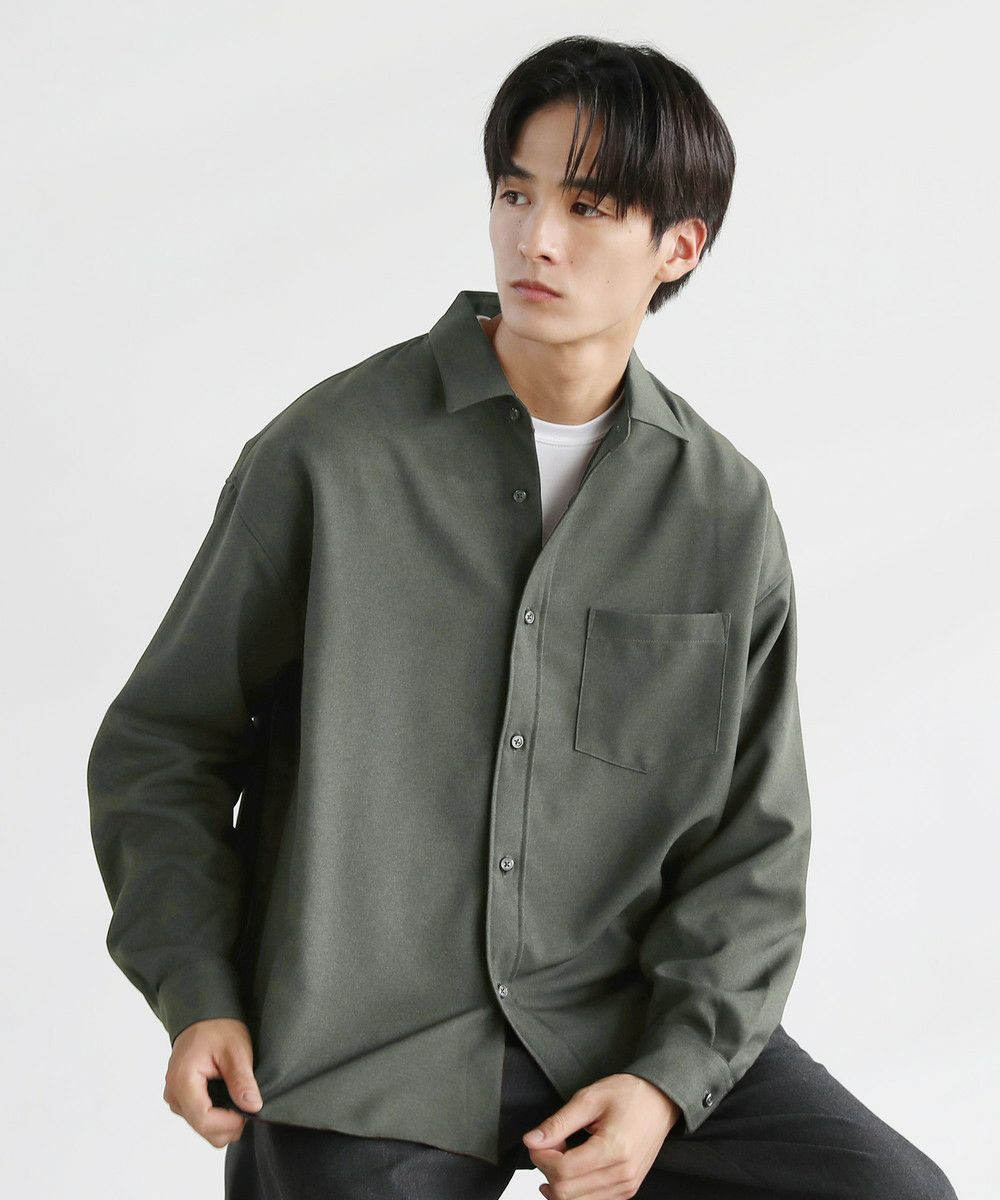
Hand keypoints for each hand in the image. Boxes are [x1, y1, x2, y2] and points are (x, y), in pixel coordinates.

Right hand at [162, 1017, 262, 1147]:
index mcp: (182, 1081)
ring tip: (236, 1092)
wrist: (203, 1017)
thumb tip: (253, 1107)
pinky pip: (201, 1119)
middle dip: (229, 1122)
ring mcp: (175, 1099)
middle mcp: (173, 1095)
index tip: (250, 1110)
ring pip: (204, 1128)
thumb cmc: (218, 1028)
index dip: (230, 1123)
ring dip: (224, 1118)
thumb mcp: (236, 1049)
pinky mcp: (182, 1100)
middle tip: (247, 1099)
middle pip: (204, 1129)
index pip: (204, 1120)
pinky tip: (227, 1094)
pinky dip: (218, 1114)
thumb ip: (242, 1079)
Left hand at [522, 1072, 679, 1198]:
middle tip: (546, 1146)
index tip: (537, 1142)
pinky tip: (571, 1168)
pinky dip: (574, 1190)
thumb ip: (558, 1123)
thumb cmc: (629, 1094)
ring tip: (560, 1155)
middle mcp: (623, 1174)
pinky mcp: (627, 1190)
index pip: (563, 1171)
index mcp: (614, 1149)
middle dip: (547, 1171)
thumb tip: (532, 1140)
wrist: (660, 1101)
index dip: (541, 1158)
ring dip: (559, 1183)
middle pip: (567, 1192)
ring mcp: (626, 1186)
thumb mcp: (589, 1098)